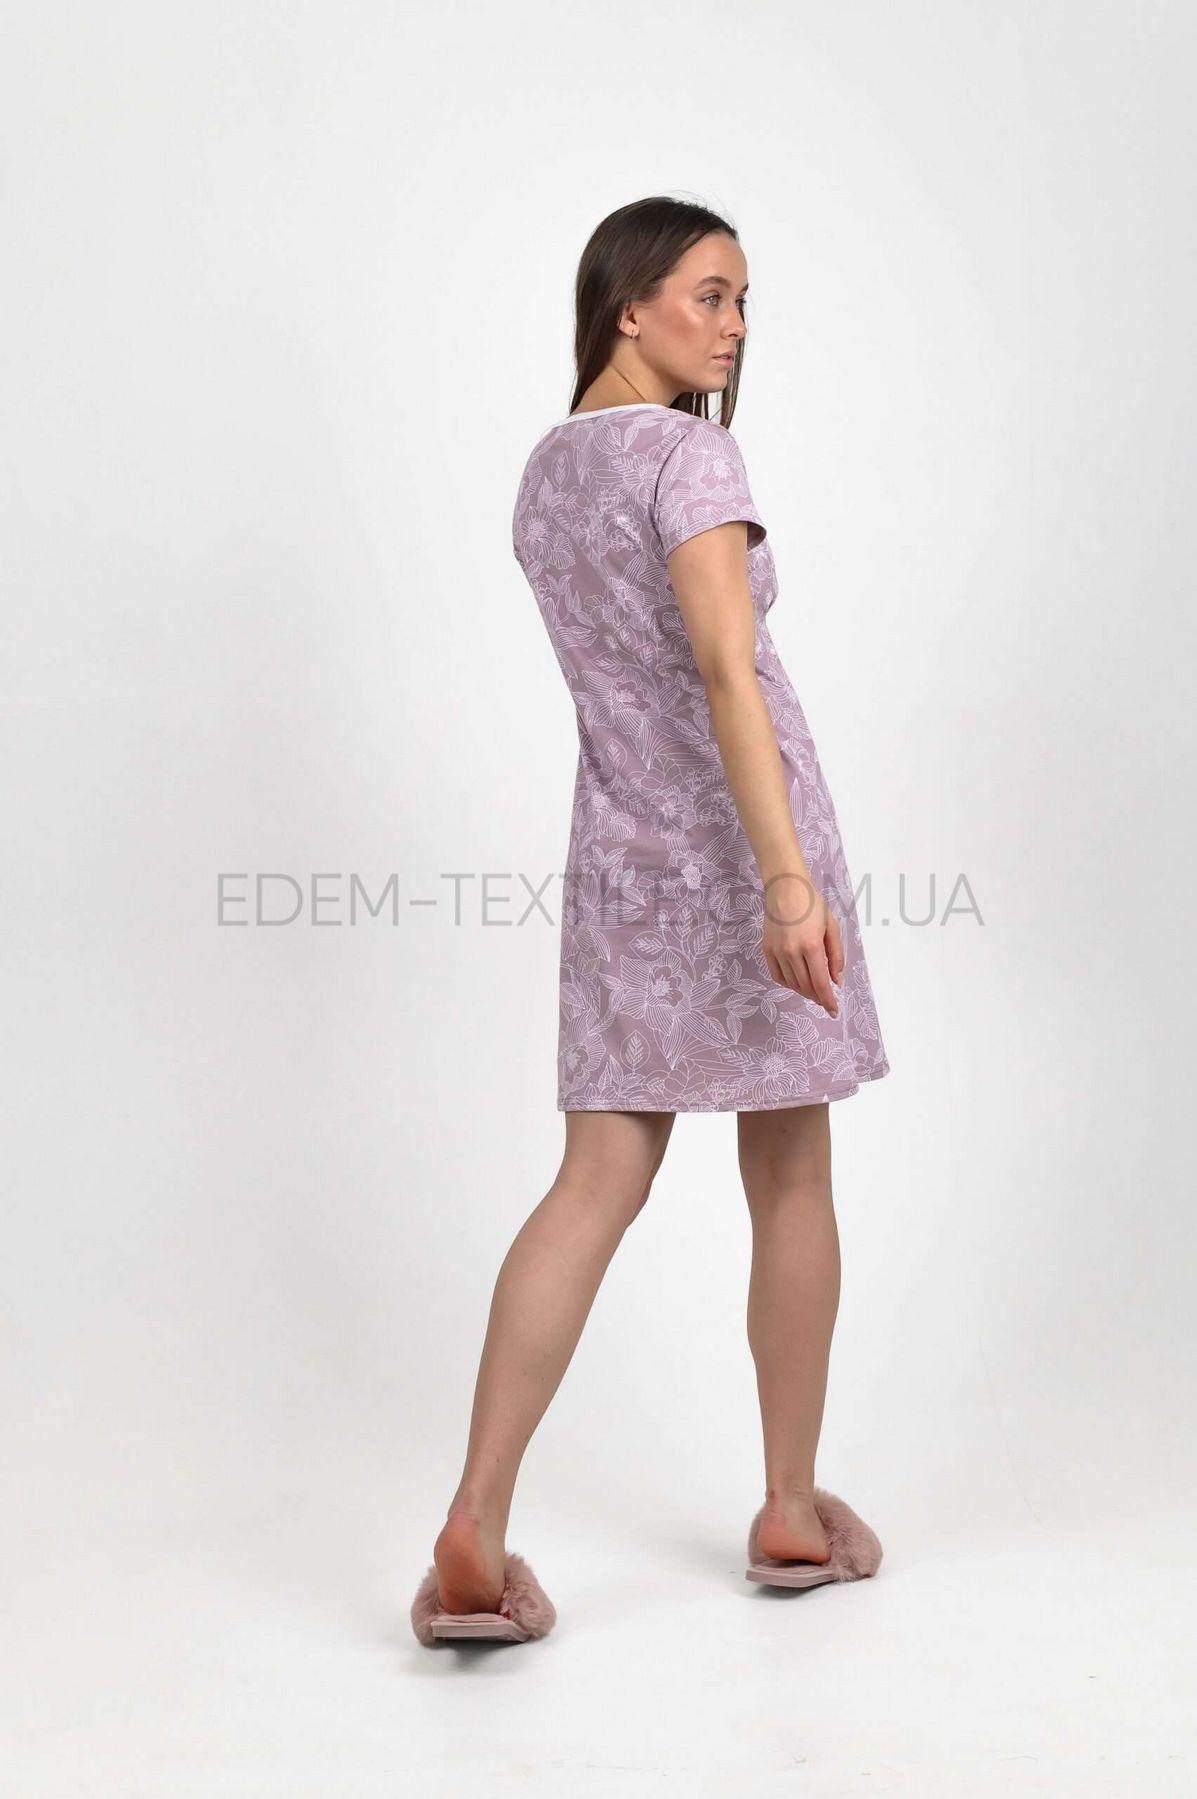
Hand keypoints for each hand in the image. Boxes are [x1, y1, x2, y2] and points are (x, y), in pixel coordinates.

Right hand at [761, 872, 843, 1017]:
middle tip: (826, 1001)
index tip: (833, 1011)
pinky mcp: (767, 950)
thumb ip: (836, 956)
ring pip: (792, 983)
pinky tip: (796, 982)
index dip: (828, 1001)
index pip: (821, 983)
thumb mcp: (831, 927)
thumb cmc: (812, 904)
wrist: (785, 888)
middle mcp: (792, 952)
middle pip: (806, 986)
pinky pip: (777, 976)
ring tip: (813, 991)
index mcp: (811, 946)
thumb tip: (837, 981)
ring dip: (804, 991)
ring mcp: (777, 952)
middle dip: (818, 997)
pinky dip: (788, 983)